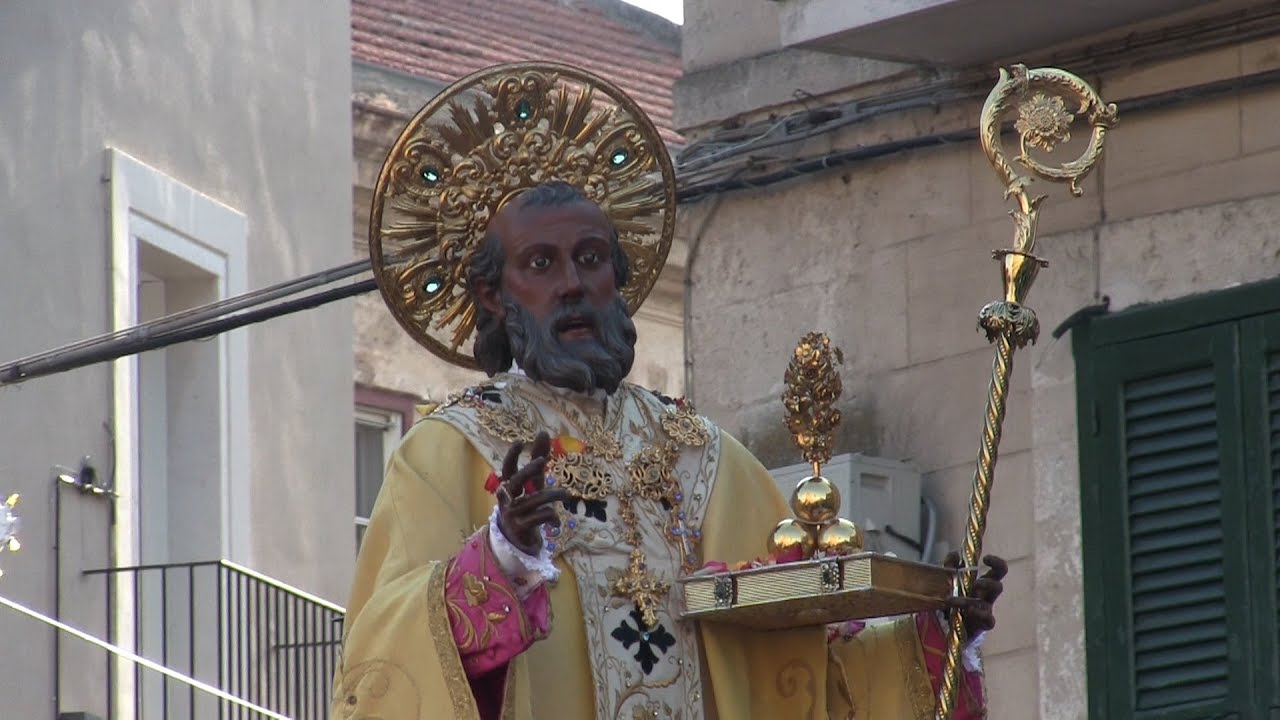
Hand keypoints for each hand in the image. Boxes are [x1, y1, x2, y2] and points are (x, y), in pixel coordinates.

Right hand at [495, 432, 572, 554]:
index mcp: (508, 487)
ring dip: (554, 495)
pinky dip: (552, 517)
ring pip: (536, 500)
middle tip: (542, 461)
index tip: (519, 442)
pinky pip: (541, 516)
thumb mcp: (533, 483)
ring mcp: (512, 514)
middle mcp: (507, 499)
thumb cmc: (527, 505)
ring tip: (566, 494)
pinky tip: (556, 522)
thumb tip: (542, 432)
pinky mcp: (521, 527)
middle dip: (528, 470)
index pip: (507, 469)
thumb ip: (537, 460)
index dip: (512, 456)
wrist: (519, 540)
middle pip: (516, 481)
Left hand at [943, 551, 1006, 636]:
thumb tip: (956, 553)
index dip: (997, 562)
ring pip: (988, 603)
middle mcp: (987, 596)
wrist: (948, 624)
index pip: (998, 570)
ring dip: (972, 599)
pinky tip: (969, 610)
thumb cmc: (954, 598)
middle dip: (988, 583)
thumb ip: (950, 565)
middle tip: (975, 584)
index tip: (985, 558)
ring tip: (956, 600)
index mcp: (982, 583)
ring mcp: (985, 611)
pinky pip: (989, 620)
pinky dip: (980, 614)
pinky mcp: (981, 624)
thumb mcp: (949, 579)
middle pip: (998, 586)